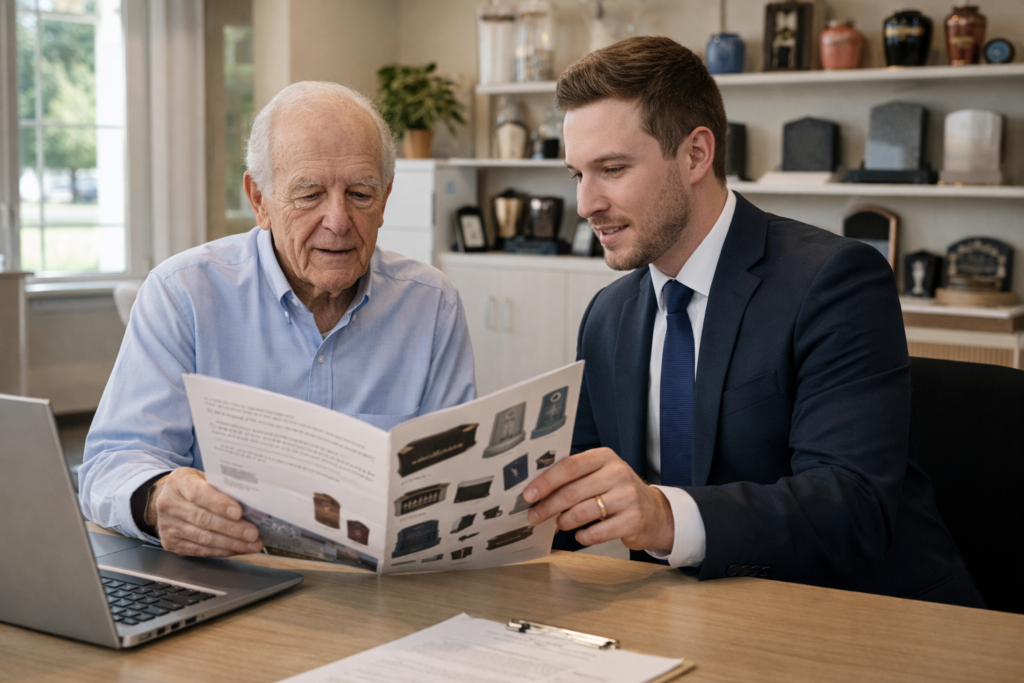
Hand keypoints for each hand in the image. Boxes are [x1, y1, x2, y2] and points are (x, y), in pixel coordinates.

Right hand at [145, 468, 262, 556]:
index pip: (198, 493)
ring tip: (252, 544)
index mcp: (178, 482)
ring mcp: (168, 526)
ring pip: (203, 538)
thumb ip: (220, 486)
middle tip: (253, 533)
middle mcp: (169, 504)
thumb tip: (249, 501)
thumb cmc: (193, 486)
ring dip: (231, 543)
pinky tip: (238, 549)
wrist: (167, 499)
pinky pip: (200, 550)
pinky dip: (222, 551)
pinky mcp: (171, 543)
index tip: (238, 512)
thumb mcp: (203, 477)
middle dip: (231, 528)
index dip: (219, 504)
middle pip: (203, 519)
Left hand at [523, 448, 674, 550]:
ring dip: (564, 521)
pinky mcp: (633, 520)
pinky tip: (580, 534)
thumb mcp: (601, 474)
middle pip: (572, 491)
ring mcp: (627, 497)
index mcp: (605, 457)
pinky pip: (596, 532)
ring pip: (582, 512)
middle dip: (548, 506)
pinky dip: (583, 536)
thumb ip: (575, 477)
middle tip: (533, 516)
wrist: (655, 512)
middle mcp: (617, 473)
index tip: (528, 494)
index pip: (569, 466)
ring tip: (559, 524)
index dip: (545, 481)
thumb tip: (537, 489)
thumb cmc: (618, 492)